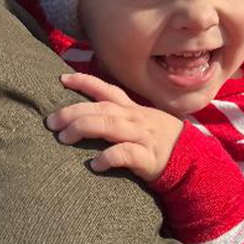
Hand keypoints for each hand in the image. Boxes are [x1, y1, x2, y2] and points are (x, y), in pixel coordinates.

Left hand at [46, 72, 182, 182]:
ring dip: (83, 129)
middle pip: (101, 108)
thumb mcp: (142, 122)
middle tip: (51, 121)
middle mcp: (136, 118)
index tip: (62, 78)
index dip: (84, 82)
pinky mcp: (149, 158)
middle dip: (73, 112)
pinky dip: (108, 157)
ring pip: (109, 126)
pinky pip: (125, 154)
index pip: (107, 89)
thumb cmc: (161, 142)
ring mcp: (142, 136)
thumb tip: (86, 115)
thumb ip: (119, 116)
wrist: (192, 162)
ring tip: (63, 138)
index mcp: (132, 109)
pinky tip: (93, 164)